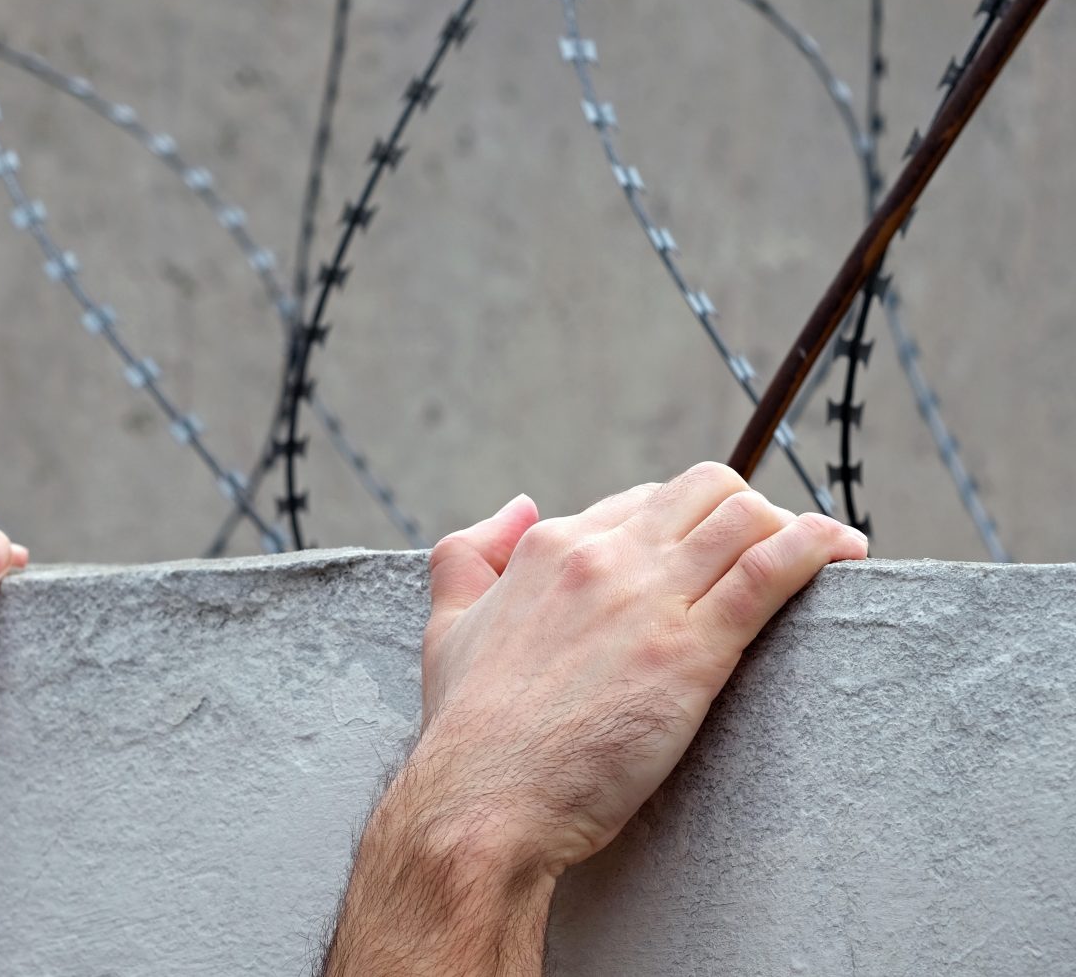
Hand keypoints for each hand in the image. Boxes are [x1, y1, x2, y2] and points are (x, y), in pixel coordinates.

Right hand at [322, 464, 865, 975]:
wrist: (486, 798)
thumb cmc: (467, 727)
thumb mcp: (446, 622)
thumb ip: (469, 553)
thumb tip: (518, 505)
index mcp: (551, 546)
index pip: (642, 502)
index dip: (685, 523)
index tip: (712, 554)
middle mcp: (603, 556)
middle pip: (703, 491)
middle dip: (746, 510)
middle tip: (770, 553)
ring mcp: (649, 597)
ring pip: (744, 517)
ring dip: (792, 525)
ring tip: (825, 554)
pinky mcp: (691, 648)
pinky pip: (771, 570)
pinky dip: (818, 546)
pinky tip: (843, 551)